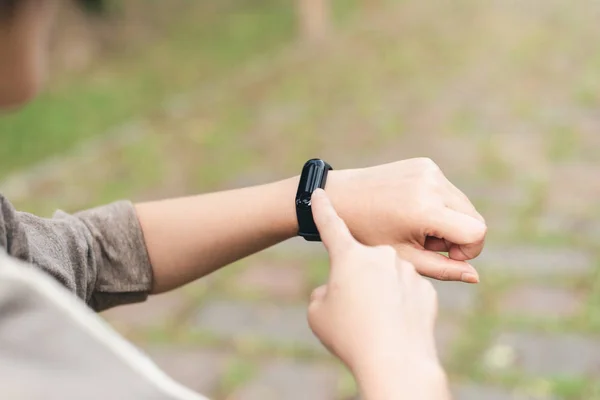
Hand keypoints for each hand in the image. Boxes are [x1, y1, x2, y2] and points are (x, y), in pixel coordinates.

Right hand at [307, 189, 447, 398]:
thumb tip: (333, 290)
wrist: (395, 360)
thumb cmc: (350, 336)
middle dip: (357, 279)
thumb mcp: (318, 314)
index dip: (322, 210)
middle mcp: (381, 255)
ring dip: (379, 293)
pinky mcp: (426, 288)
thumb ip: (324, 293)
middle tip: (353, 308)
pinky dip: (399, 304)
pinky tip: (394, 324)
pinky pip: (407, 291)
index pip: (330, 226)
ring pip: (387, 278)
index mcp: (349, 256)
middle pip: (363, 262)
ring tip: (374, 321)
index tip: (318, 191)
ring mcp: (406, 270)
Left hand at [327, 157, 485, 282]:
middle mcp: (431, 184)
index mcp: (425, 209)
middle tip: (428, 244)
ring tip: (418, 229)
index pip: (477, 232)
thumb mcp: (403, 257)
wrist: (341, 197)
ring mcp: (430, 170)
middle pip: (475, 217)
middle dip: (459, 236)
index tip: (445, 255)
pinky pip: (449, 191)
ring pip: (464, 204)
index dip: (469, 250)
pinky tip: (413, 212)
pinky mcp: (426, 164)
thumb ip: (442, 270)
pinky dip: (440, 205)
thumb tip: (475, 277)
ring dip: (450, 221)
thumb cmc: (367, 234)